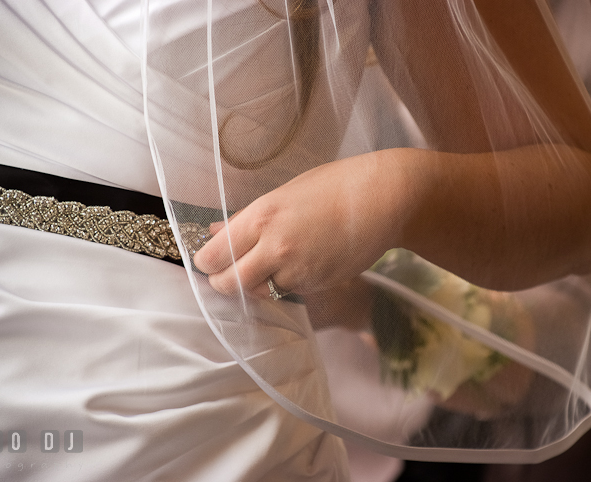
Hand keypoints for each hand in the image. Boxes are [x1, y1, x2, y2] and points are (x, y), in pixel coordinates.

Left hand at [193, 153, 409, 298]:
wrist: (383, 199)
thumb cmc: (334, 187)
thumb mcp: (285, 194)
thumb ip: (247, 218)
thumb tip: (215, 232)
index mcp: (262, 216)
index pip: (214, 256)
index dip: (207, 262)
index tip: (209, 261)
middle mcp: (275, 246)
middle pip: (228, 283)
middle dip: (223, 282)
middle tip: (228, 274)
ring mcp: (297, 269)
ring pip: (259, 292)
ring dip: (257, 284)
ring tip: (271, 262)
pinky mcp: (317, 284)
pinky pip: (288, 291)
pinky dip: (286, 283)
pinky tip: (300, 262)